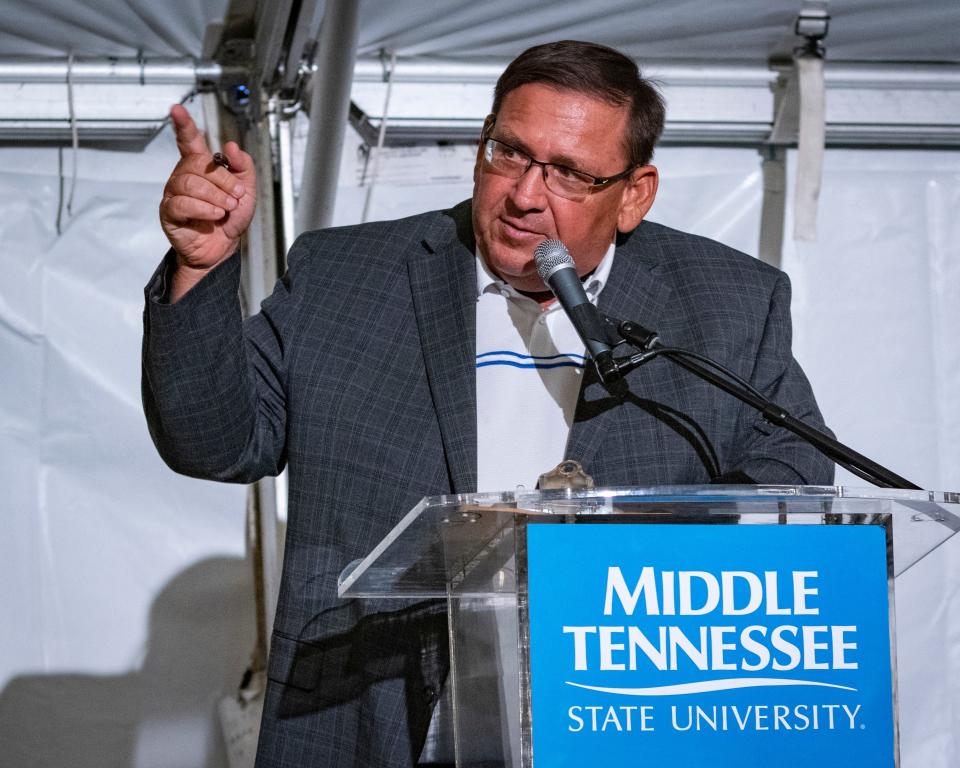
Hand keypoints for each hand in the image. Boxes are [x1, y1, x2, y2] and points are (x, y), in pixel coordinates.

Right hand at [159, 105, 256, 298]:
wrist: (223, 248)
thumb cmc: (230, 219)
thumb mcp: (247, 192)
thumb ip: (244, 167)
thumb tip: (231, 146)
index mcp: (201, 167)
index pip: (189, 141)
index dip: (184, 125)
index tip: (176, 109)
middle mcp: (184, 176)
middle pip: (198, 164)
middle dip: (223, 180)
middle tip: (237, 196)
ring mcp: (174, 194)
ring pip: (190, 182)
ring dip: (215, 196)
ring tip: (227, 208)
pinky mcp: (169, 212)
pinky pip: (183, 203)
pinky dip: (204, 209)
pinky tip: (215, 216)